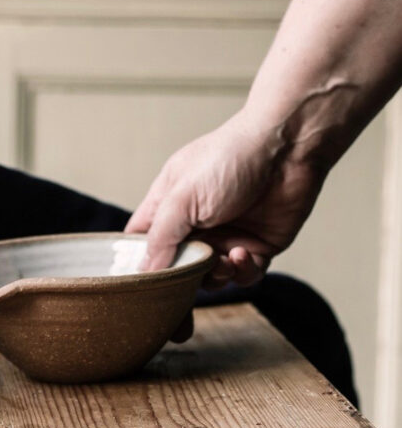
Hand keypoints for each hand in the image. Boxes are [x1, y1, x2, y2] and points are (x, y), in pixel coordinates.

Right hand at [125, 112, 326, 288]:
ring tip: (223, 260)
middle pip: (177, 264)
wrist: (287, 149)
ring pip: (210, 276)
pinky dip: (242, 272)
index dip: (140, 259)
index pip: (143, 239)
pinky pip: (245, 274)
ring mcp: (227, 235)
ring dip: (215, 276)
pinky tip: (243, 253)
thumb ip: (161, 236)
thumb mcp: (182, 197)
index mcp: (169, 204)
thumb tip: (145, 270)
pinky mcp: (258, 245)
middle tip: (192, 269)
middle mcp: (195, 223)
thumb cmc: (229, 159)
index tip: (142, 279)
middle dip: (183, 274)